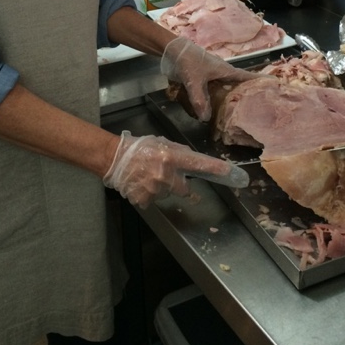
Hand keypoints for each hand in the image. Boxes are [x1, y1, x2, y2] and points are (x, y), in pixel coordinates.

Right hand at [103, 130, 248, 208]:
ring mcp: (155, 190)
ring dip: (163, 188)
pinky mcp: (145, 200)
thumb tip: (193, 161)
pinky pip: (155, 200)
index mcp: (170, 157)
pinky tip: (142, 183)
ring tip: (149, 176)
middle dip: (178, 183)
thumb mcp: (161, 143)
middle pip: (184, 188)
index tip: (231, 173)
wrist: (113, 159)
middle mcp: (165, 175)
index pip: (198, 164)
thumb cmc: (138, 147)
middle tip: (165, 173)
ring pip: (169, 194)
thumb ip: (178, 152)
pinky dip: (151, 194)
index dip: (215, 169)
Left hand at [160, 37, 254, 120]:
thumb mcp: (194, 81)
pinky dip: (216, 102)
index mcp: (226, 71)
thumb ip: (199, 99)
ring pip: (227, 91)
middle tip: (257, 112)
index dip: (260, 83)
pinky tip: (215, 113)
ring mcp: (213, 78)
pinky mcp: (204, 82)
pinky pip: (214, 94)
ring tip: (238, 117)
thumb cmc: (188, 60)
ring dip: (231, 101)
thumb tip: (206, 119)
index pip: (247, 78)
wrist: (172, 51)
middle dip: (247, 98)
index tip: (275, 89)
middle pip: (239, 87)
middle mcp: (223, 75)